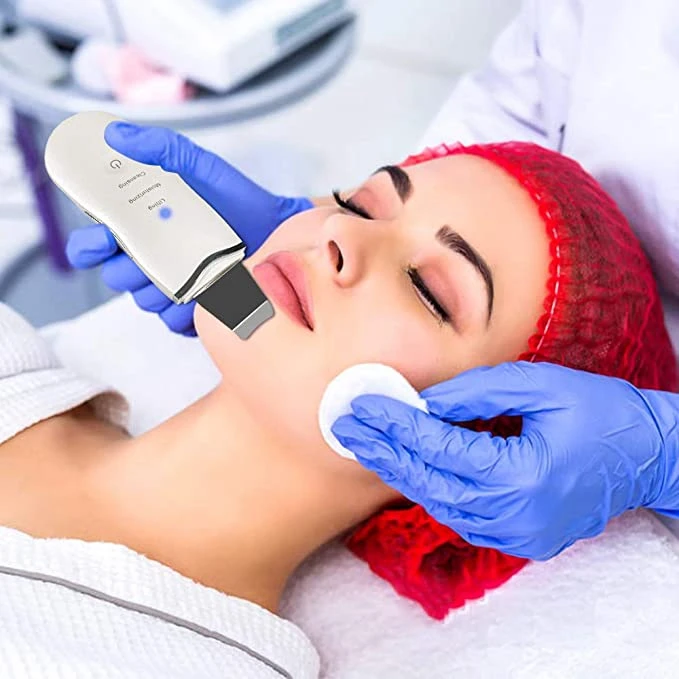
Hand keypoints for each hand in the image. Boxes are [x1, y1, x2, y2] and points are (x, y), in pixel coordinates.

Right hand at [66, 121, 312, 334]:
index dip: (88, 245)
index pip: (95, 243)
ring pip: (142, 300)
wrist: (278, 232)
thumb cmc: (240, 200)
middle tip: (149, 254)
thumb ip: (162, 148)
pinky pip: (173, 321)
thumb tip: (117, 134)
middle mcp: (152, 260)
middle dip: (126, 267)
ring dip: (157, 286)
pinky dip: (185, 309)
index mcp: (143, 228)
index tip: (103, 237)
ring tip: (190, 267)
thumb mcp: (202, 168)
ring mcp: (172, 289)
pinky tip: (207, 290)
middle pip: (115, 276)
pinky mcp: (193, 313)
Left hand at [331, 361, 678, 559]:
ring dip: (398, 471)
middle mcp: (513, 513)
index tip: (360, 404)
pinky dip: (428, 487)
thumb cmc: (601, 413)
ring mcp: (515, 533)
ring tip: (365, 442)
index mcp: (522, 474)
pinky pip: (457, 514)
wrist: (647, 458)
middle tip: (344, 424)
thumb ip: (477, 392)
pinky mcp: (517, 538)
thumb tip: (425, 399)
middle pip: (427, 480)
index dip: (394, 424)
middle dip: (381, 450)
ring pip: (436, 502)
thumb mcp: (540, 386)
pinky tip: (405, 465)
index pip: (438, 446)